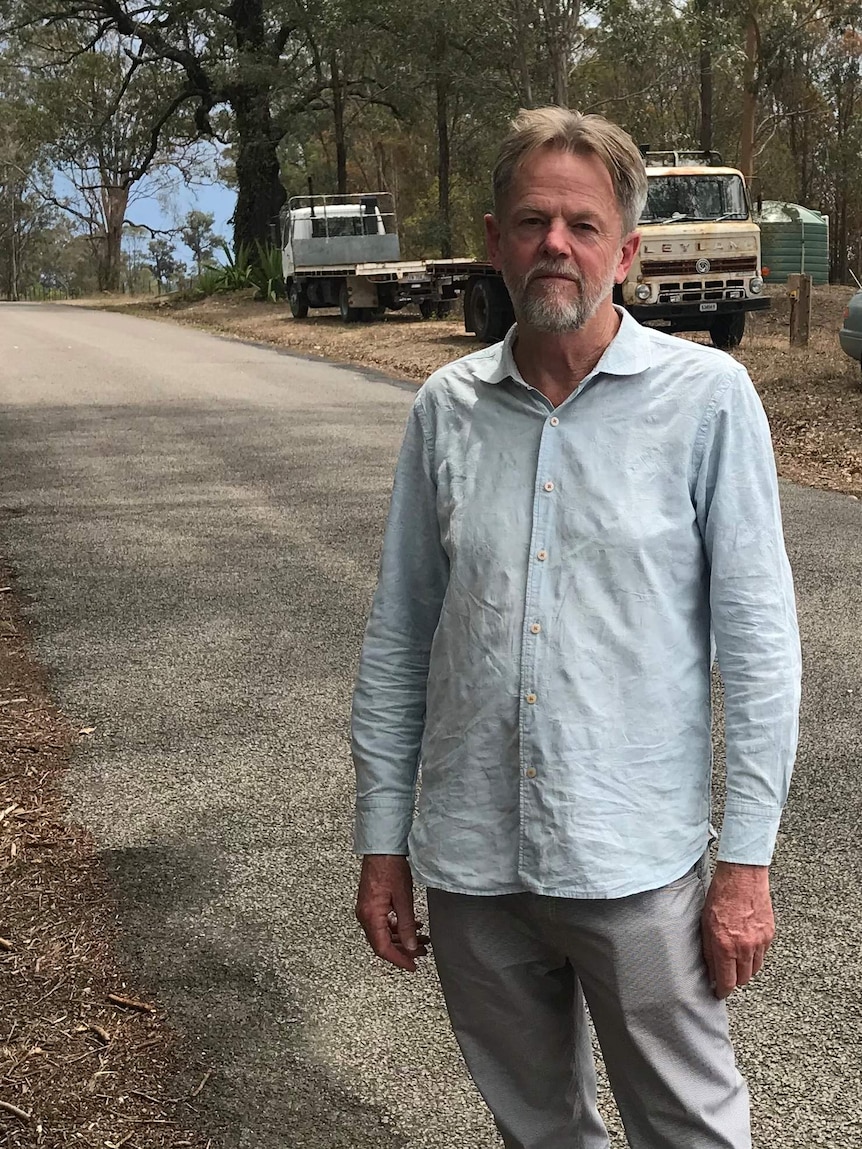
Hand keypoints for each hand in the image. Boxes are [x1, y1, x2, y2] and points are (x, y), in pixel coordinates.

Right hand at [355, 854, 429, 971]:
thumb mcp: (403, 898)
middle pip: (383, 943)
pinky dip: (397, 927)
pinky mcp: (371, 903)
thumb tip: (411, 946)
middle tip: (422, 952)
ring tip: (422, 939)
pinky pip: (383, 923)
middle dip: (404, 950)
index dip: (399, 960)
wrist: (381, 848)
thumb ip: (407, 924)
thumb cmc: (390, 867)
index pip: (382, 948)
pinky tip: (412, 925)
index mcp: (370, 916)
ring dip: (403, 938)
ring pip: (384, 933)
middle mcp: (365, 915)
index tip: (412, 966)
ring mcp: (367, 909)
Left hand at [701, 861, 774, 998]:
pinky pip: (763, 954)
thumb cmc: (720, 895)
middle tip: (726, 975)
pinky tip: (745, 945)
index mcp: (725, 945)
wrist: (742, 875)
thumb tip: (710, 969)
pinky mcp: (769, 934)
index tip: (719, 993)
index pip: (727, 981)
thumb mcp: (705, 923)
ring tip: (735, 960)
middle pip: (743, 979)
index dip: (722, 991)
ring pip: (754, 969)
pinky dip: (754, 955)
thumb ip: (708, 949)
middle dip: (734, 980)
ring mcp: (759, 941)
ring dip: (745, 969)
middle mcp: (744, 947)